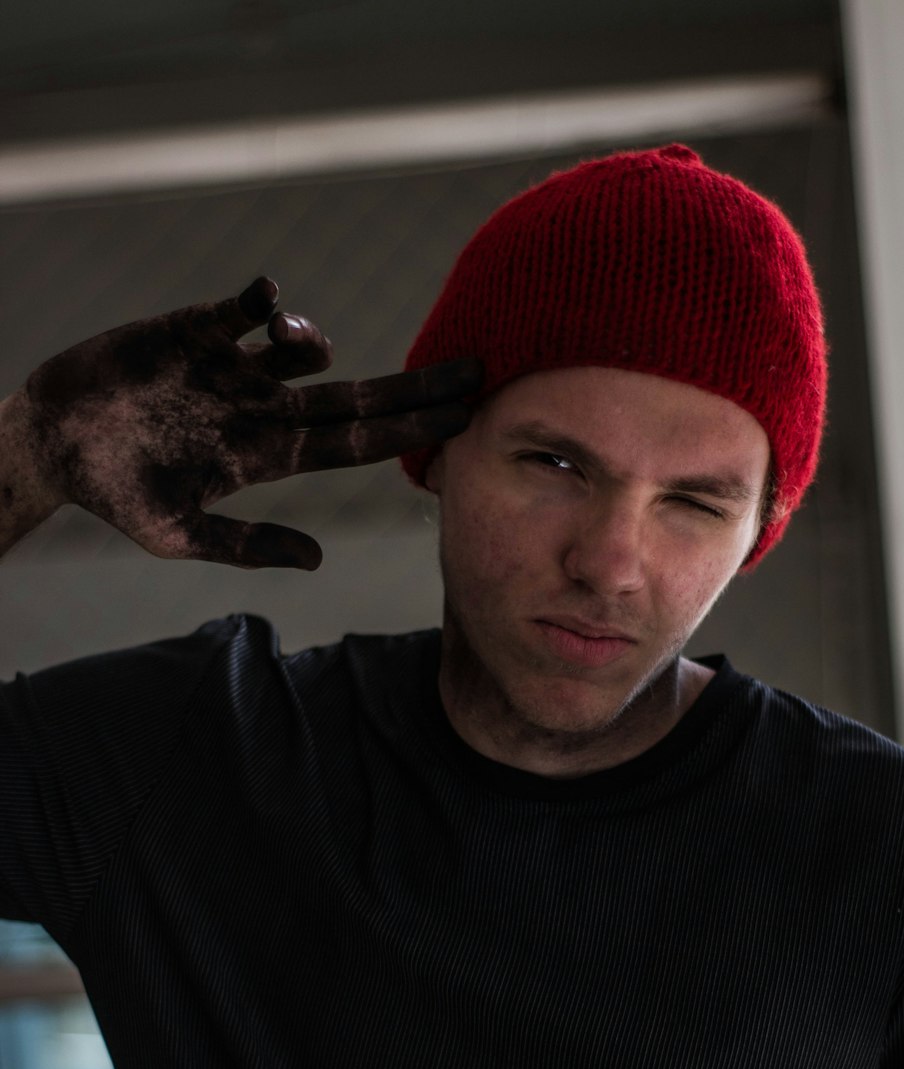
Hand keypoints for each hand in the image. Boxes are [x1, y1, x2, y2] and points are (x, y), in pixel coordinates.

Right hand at [18, 276, 479, 569]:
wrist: (54, 443)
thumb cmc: (117, 495)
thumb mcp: (181, 535)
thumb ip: (249, 545)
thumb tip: (319, 561)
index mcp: (269, 455)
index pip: (357, 442)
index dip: (411, 431)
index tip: (464, 420)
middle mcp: (265, 408)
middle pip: (358, 395)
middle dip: (415, 385)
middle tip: (477, 369)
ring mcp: (235, 367)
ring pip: (304, 348)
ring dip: (313, 342)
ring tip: (296, 345)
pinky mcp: (196, 329)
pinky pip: (246, 308)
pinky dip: (265, 301)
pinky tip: (267, 304)